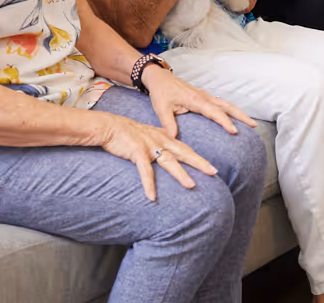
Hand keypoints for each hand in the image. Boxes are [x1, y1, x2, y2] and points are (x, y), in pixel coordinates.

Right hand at [96, 112, 215, 200]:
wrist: (109, 126)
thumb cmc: (128, 132)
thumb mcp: (148, 134)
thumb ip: (160, 141)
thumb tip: (169, 147)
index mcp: (164, 137)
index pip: (185, 148)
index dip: (198, 156)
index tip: (211, 166)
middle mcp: (161, 141)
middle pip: (184, 153)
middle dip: (200, 162)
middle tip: (214, 172)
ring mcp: (150, 146)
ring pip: (169, 162)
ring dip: (181, 174)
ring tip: (191, 186)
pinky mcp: (137, 153)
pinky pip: (145, 171)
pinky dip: (149, 184)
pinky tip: (152, 197)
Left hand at [142, 63, 256, 138]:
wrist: (159, 78)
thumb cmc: (161, 92)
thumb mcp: (161, 108)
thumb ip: (168, 124)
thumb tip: (173, 139)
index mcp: (195, 100)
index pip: (214, 112)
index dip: (225, 121)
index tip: (235, 131)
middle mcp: (203, 97)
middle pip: (227, 106)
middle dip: (241, 115)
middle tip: (253, 126)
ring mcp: (205, 96)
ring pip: (226, 103)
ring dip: (239, 112)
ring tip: (250, 123)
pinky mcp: (204, 97)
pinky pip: (221, 103)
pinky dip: (231, 110)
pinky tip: (235, 117)